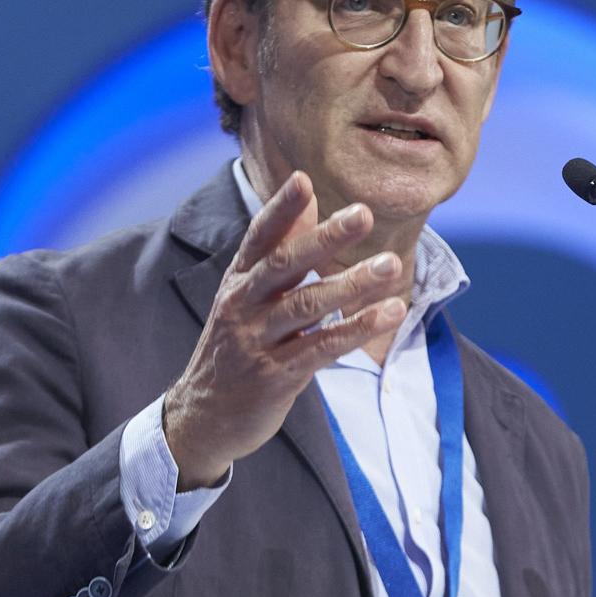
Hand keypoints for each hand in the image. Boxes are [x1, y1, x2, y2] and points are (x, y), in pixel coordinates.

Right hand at [162, 172, 407, 488]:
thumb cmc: (237, 346)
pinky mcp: (276, 376)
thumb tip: (307, 194)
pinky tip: (388, 313)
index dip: (281, 209)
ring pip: (307, 306)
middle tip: (364, 214)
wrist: (204, 417)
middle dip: (326, 238)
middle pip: (285, 266)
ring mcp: (257, 342)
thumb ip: (280, 246)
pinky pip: (321, 347)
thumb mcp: (248, 294)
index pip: (259, 238)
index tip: (303, 180)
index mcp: (238, 281)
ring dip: (352, 285)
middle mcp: (243, 306)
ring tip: (391, 265)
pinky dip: (355, 329)